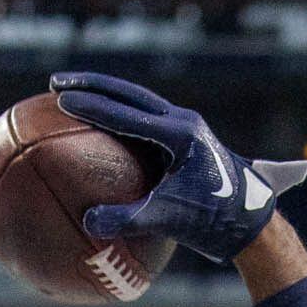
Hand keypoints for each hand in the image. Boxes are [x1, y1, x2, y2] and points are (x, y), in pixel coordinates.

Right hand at [48, 71, 306, 262]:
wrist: (252, 221)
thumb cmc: (215, 221)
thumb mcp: (172, 221)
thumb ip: (131, 220)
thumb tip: (89, 222)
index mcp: (182, 134)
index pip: (128, 114)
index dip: (93, 107)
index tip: (61, 101)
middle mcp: (183, 123)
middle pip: (129, 94)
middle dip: (92, 85)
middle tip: (55, 83)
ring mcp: (184, 129)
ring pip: (137, 101)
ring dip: (104, 95)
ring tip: (70, 96)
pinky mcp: (182, 140)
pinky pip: (142, 120)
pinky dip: (116, 117)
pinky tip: (95, 128)